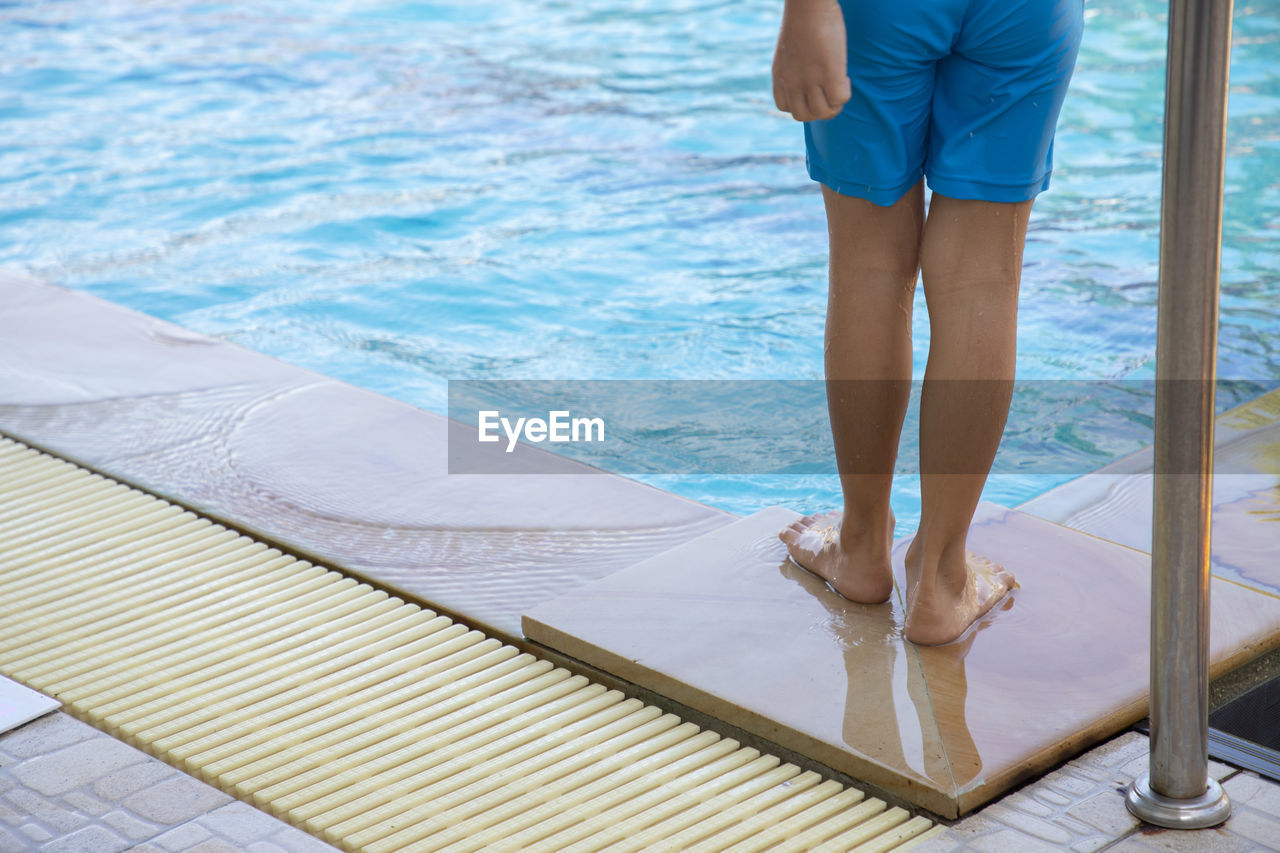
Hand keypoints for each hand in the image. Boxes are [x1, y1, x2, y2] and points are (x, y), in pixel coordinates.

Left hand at [772, 0, 851, 121]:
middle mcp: (793, 83)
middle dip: (819, 109)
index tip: (812, 88)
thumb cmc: (802, 19)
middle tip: (830, 91)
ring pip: (823, 112)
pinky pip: (839, 99)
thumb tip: (806, 69)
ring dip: (834, 104)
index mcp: (780, 77)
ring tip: (839, 82)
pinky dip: (845, 93)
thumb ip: (793, 65)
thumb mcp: (789, 48)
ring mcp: (810, 80)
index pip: (785, 107)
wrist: (808, 4)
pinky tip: (845, 77)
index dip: (802, 102)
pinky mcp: (829, 74)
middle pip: (804, 116)